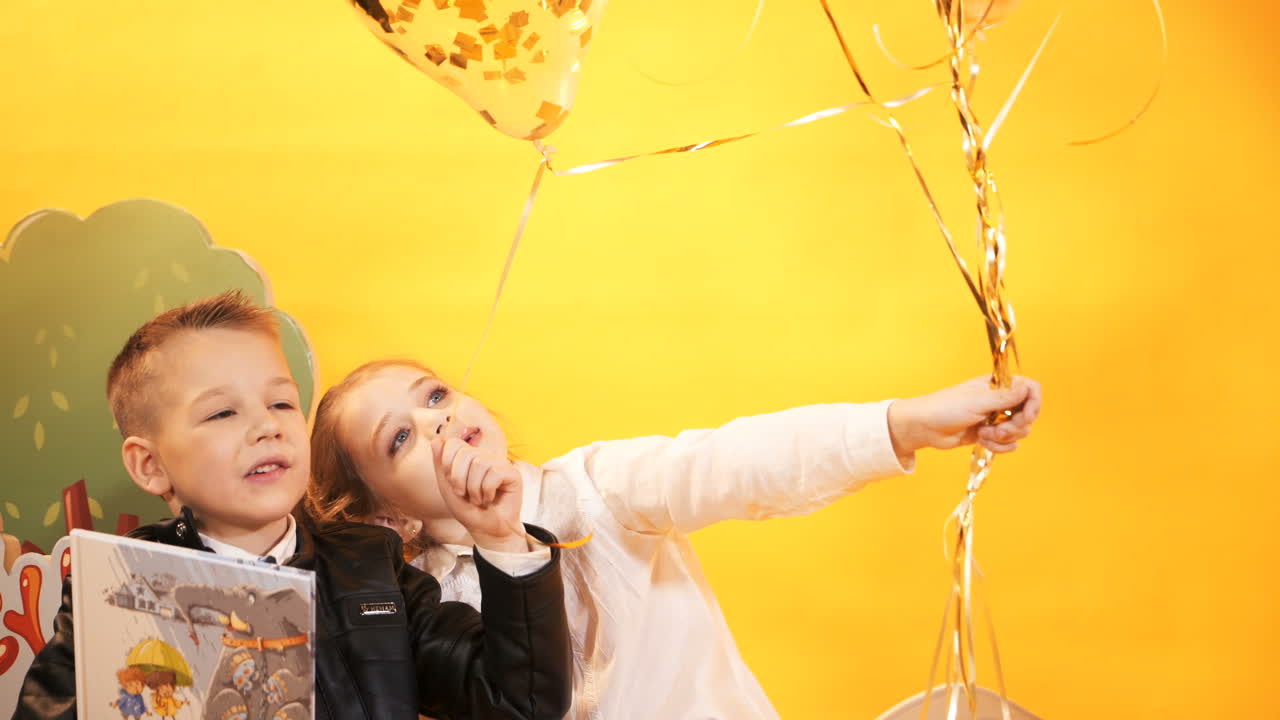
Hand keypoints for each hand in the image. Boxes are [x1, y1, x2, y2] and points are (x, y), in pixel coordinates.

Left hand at [431, 437, 527, 552]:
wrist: (486, 530)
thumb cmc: (468, 510)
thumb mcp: (447, 489)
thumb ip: (440, 465)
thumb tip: (437, 440)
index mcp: (468, 458)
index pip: (453, 443)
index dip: (447, 462)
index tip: (450, 481)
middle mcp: (484, 456)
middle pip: (465, 452)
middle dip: (458, 478)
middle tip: (463, 493)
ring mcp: (499, 463)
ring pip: (479, 464)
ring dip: (474, 489)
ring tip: (477, 499)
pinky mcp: (512, 473)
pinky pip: (494, 473)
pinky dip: (487, 491)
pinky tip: (490, 498)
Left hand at [888, 375, 1041, 460]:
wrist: (925, 427)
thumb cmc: (945, 408)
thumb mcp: (977, 401)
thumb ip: (1004, 397)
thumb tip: (1027, 387)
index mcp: (998, 385)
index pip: (1030, 388)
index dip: (1034, 403)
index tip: (1027, 416)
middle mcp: (999, 400)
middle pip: (1028, 414)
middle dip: (1015, 426)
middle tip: (998, 429)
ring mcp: (995, 418)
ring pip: (1019, 431)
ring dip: (1004, 437)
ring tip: (983, 434)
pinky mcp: (989, 434)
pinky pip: (1008, 443)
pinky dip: (998, 445)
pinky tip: (981, 441)